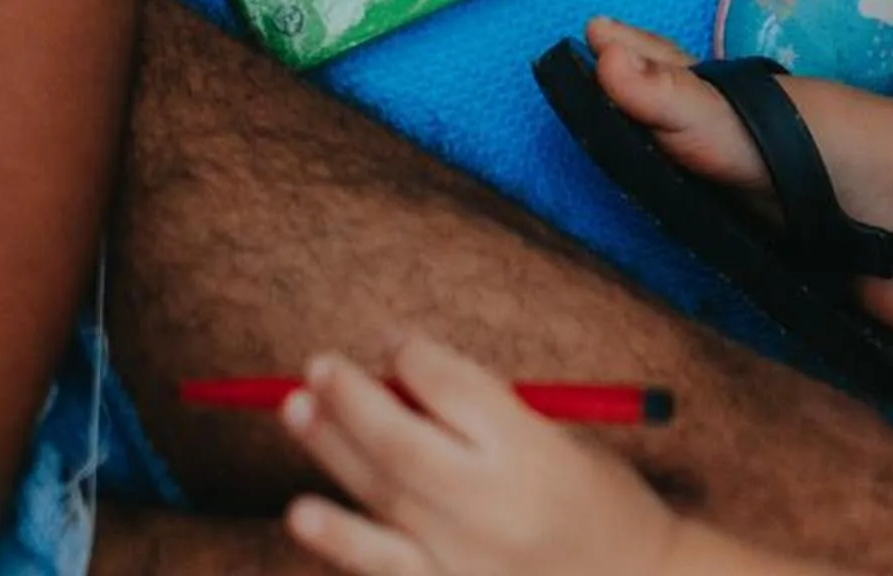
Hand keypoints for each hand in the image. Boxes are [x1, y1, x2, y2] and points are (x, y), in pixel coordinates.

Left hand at [278, 339, 683, 575]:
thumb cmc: (598, 500)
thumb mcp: (558, 441)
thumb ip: (487, 414)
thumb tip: (397, 377)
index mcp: (534, 452)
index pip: (454, 389)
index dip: (412, 355)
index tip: (388, 339)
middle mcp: (495, 507)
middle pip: (403, 442)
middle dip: (353, 398)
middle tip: (317, 365)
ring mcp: (465, 560)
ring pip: (382, 497)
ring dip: (332, 449)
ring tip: (294, 409)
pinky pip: (383, 564)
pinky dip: (341, 538)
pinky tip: (302, 512)